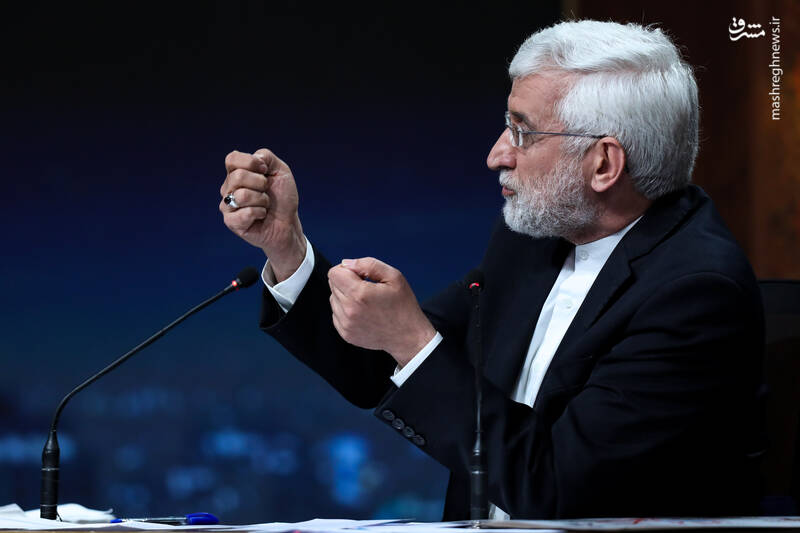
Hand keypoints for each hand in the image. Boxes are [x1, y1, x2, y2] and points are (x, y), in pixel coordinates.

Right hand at [220, 149, 305, 281]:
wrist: (288, 223)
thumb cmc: (283, 198)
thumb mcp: (281, 171)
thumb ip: (267, 157)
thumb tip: (254, 158)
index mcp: (237, 173)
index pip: (232, 159)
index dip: (251, 162)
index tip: (266, 171)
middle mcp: (229, 188)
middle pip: (238, 176)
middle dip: (261, 183)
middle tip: (267, 192)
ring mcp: (227, 205)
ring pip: (241, 195)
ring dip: (262, 200)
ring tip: (265, 205)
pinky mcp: (231, 222)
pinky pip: (245, 213)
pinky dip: (260, 213)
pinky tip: (262, 216)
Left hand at [328, 257, 436, 366]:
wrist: (408, 336)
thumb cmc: (403, 307)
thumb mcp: (393, 277)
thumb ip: (368, 265)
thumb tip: (347, 264)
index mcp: (360, 294)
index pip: (334, 273)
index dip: (346, 270)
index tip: (358, 275)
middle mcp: (349, 310)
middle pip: (333, 285)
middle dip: (347, 282)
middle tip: (366, 288)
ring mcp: (346, 324)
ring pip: (333, 299)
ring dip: (345, 296)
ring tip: (365, 302)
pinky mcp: (346, 334)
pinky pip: (336, 314)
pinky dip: (346, 310)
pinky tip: (362, 312)